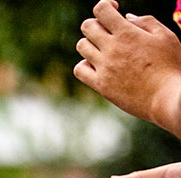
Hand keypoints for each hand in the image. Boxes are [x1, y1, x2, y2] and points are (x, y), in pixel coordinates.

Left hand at [74, 0, 180, 137]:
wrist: (166, 97)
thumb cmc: (170, 65)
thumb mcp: (164, 36)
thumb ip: (144, 22)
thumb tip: (125, 17)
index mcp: (127, 33)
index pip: (101, 9)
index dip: (106, 5)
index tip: (115, 11)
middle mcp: (111, 49)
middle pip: (87, 27)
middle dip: (97, 23)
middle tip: (109, 30)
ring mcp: (104, 68)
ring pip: (82, 46)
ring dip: (91, 43)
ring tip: (105, 48)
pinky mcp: (100, 85)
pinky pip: (79, 70)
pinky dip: (84, 64)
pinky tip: (97, 65)